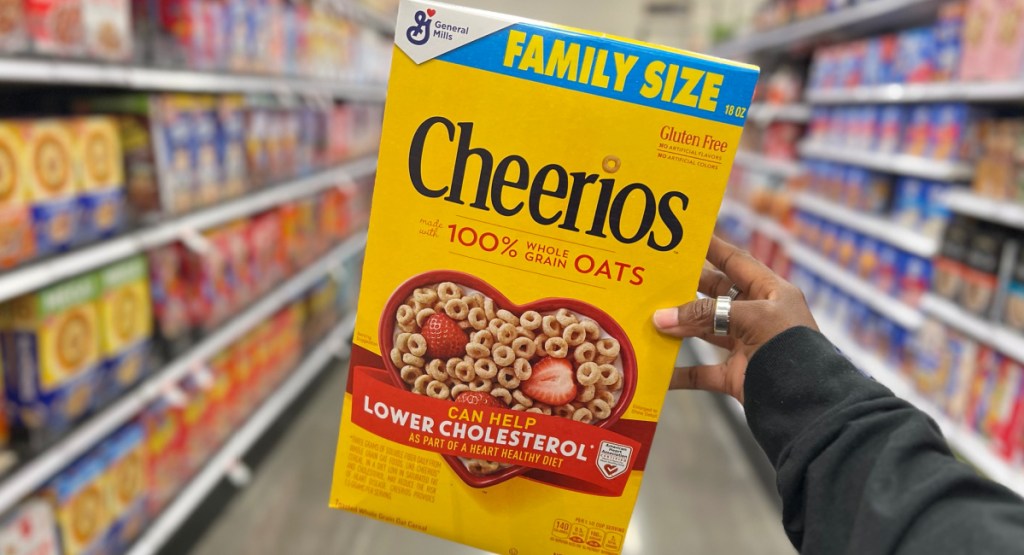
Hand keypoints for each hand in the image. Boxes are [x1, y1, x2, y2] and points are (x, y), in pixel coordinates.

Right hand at [652, 235, 817, 402]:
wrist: (810, 402)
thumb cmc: (790, 347)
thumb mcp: (752, 318)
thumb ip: (706, 315)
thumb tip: (661, 318)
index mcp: (771, 292)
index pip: (736, 262)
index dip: (713, 247)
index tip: (687, 235)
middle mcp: (757, 316)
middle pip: (715, 295)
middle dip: (687, 288)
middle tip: (658, 277)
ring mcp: (746, 346)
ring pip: (705, 331)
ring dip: (679, 328)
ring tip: (649, 319)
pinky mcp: (736, 376)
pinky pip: (701, 373)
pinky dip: (680, 374)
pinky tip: (658, 371)